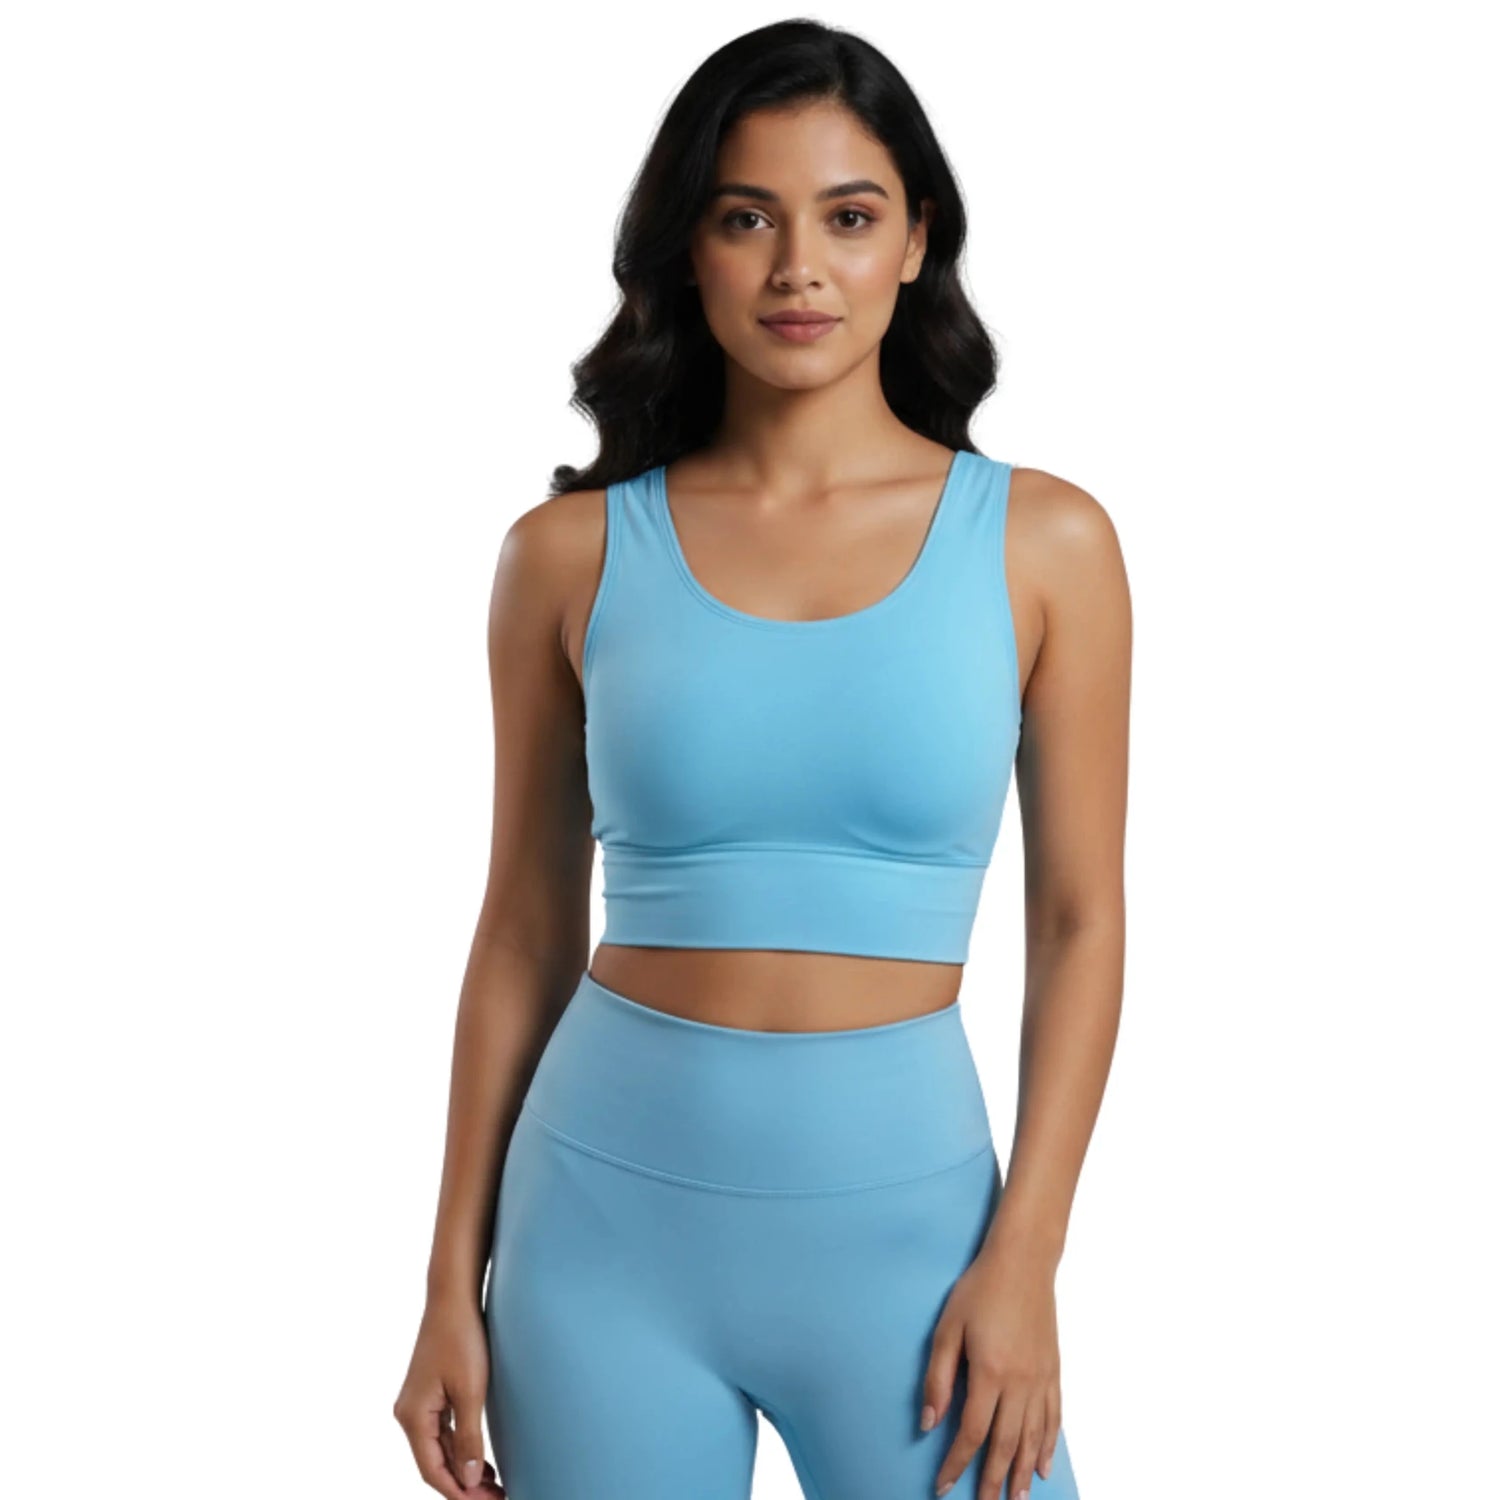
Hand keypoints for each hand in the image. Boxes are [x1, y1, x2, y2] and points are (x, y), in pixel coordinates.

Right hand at [393, 1293, 507, 1497]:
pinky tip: (480, 1462)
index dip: (458, 1493)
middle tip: (497, 1498)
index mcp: (413, 1416)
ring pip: (439, 1450)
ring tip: (493, 1487)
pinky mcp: (430, 1394)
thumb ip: (468, 1438)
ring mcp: (418, 1404)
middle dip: (463, 1486)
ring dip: (463, 1470)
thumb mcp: (470, 1391)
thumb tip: (467, 1480)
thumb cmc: (462, 1338)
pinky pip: (442, 1433)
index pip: (432, 1471)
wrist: (453, 1297)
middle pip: (434, 1464)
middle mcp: (409, 1414)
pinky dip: (460, 1450)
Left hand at [921, 1238, 1062, 1498]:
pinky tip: (1044, 1465)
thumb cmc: (980, 1289)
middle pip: (1006, 1444)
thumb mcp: (947, 1327)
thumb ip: (938, 1378)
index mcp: (990, 1372)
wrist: (1023, 1261)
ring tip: (1016, 1499)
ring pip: (1033, 1438)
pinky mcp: (1054, 1371)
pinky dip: (1048, 1446)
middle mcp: (1020, 1382)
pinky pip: (1053, 1418)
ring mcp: (1041, 1378)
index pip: (972, 1433)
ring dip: (1023, 1472)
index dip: (957, 1463)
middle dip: (993, 1480)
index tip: (944, 1486)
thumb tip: (929, 1422)